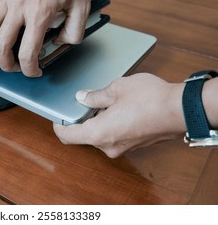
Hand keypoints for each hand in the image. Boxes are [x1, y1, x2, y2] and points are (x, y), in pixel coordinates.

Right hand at [0, 0, 89, 76]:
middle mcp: (18, 8)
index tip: (35, 71)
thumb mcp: (82, 6)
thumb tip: (61, 42)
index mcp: (38, 14)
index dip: (30, 69)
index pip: (27, 53)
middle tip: (14, 68)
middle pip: (1, 46)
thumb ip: (75, 31)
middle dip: (6, 64)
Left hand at [53, 73, 185, 157]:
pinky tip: (115, 107)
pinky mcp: (132, 145)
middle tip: (81, 101)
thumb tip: (82, 98)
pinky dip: (108, 124)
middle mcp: (108, 146)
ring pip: (98, 135)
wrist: (181, 110)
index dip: (58, 125)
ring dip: (95, 120)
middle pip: (83, 136)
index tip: (57, 116)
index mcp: (98, 133)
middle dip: (80, 119)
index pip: (67, 136)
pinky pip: (112, 136)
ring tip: (101, 100)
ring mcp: (121, 148)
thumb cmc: (150, 99)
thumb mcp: (116, 89)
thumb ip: (95, 96)